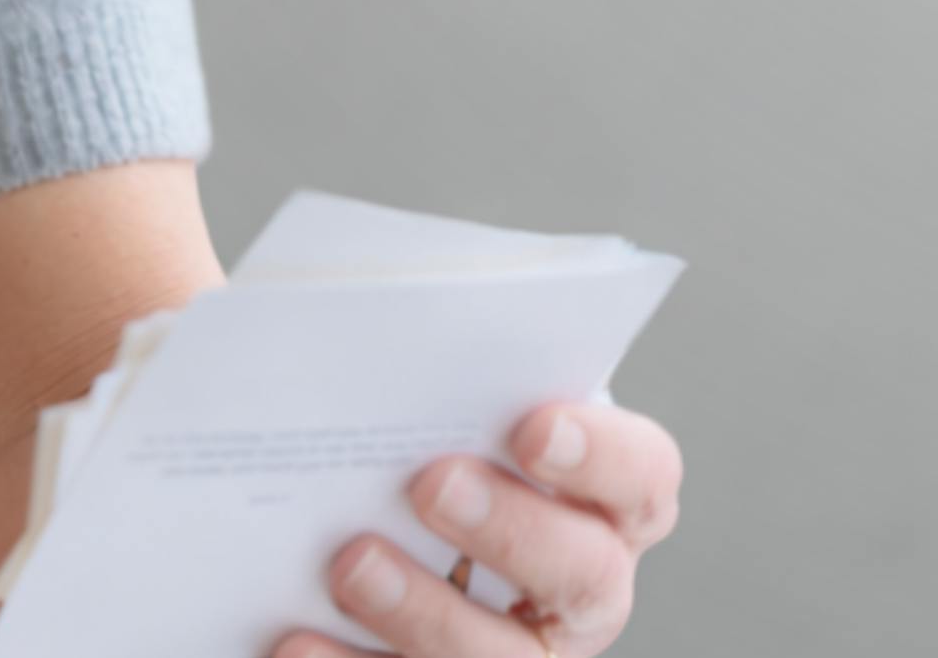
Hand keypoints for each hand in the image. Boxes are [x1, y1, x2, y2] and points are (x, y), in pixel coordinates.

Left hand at [269, 399, 682, 657]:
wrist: (378, 498)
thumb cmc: (431, 431)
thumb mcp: (453, 389)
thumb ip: (455, 361)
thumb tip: (394, 314)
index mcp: (610, 497)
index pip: (643, 476)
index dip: (600, 456)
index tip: (531, 425)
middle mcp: (585, 585)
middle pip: (585, 574)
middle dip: (511, 530)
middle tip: (431, 484)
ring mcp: (521, 649)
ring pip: (502, 657)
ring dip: (426, 612)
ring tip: (352, 563)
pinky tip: (294, 639)